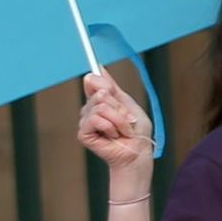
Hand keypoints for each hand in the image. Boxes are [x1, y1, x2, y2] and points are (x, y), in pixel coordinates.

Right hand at [76, 71, 152, 188]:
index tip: (111, 89)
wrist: (138, 153)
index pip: (93, 80)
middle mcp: (90, 109)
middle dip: (120, 107)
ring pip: (100, 106)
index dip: (102, 82)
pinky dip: (111, 127)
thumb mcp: (129, 104)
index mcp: (101, 100)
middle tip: (127, 120)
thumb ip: (113, 87)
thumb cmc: (137, 132)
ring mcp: (85, 120)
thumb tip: (98, 67)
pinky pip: (95, 119)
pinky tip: (114, 136)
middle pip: (100, 92)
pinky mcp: (83, 133)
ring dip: (119, 119)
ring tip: (124, 130)